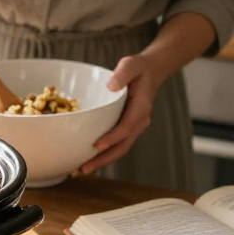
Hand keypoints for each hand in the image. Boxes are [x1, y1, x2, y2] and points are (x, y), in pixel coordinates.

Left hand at [77, 54, 160, 175]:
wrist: (151, 73)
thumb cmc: (138, 68)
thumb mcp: (131, 64)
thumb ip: (122, 74)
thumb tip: (111, 87)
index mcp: (141, 107)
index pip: (126, 127)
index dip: (112, 138)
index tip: (97, 146)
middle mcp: (140, 121)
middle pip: (123, 145)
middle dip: (104, 159)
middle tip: (84, 168)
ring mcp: (135, 126)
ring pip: (120, 148)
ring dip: (103, 160)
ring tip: (82, 170)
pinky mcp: (128, 128)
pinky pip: (118, 144)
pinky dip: (105, 154)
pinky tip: (89, 159)